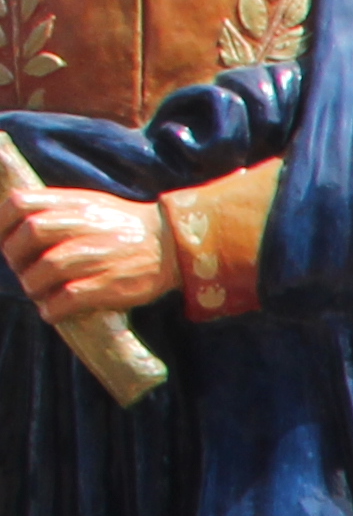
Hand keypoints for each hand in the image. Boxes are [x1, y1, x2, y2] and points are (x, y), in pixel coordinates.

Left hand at [2, 185, 170, 321]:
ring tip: (38, 293)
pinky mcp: (107, 285)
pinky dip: (51, 309)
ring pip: (42, 272)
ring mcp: (93, 256)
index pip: (19, 204)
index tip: (5, 239)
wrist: (172, 245)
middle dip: (15, 258)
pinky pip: (65, 299)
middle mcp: (80, 226)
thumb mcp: (89, 204)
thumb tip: (18, 225)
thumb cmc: (125, 227)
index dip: (2, 223)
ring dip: (32, 287)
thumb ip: (55, 208)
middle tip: (22, 270)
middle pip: (27, 236)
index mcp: (72, 204)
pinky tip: (52, 312)